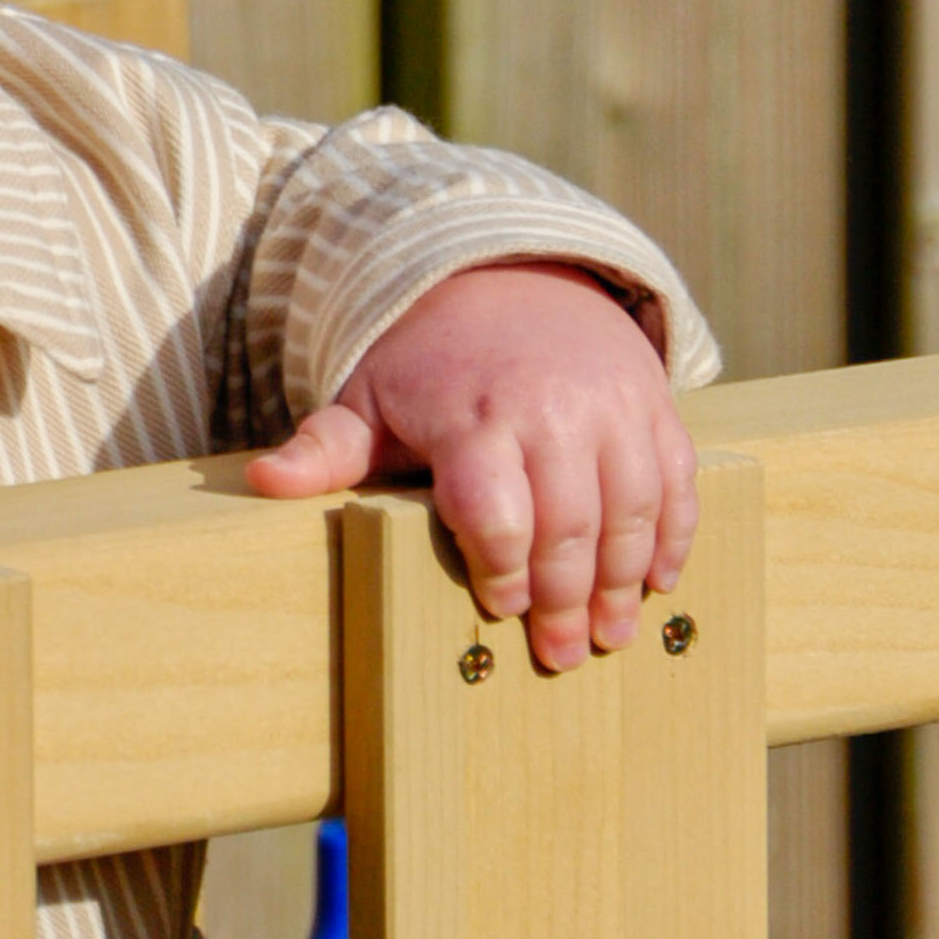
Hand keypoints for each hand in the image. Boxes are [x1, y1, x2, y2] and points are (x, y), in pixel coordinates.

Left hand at [246, 262, 698, 670]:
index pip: (495, 507)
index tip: (501, 610)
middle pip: (568, 519)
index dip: (501, 566)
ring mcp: (612, 407)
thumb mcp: (365, 401)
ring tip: (613, 635)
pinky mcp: (653, 405)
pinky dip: (675, 533)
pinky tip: (660, 582)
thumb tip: (262, 482)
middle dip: (568, 596)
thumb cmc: (426, 367)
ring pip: (633, 505)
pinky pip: (676, 477)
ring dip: (626, 578)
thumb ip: (324, 450)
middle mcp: (552, 410)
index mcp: (473, 417)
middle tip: (562, 656)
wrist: (509, 282)